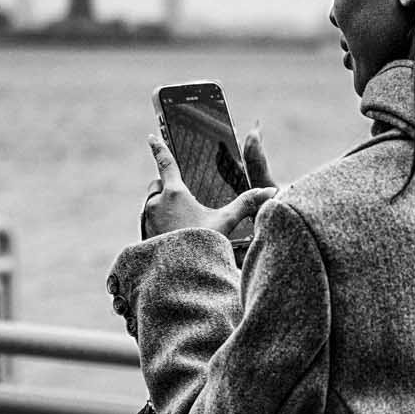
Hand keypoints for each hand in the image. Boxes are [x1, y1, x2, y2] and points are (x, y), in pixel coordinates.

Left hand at [143, 134, 276, 238]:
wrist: (180, 276)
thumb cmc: (203, 245)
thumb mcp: (226, 222)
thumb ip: (246, 204)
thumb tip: (271, 190)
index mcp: (175, 193)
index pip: (166, 163)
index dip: (159, 147)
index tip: (151, 137)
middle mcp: (156, 203)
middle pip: (158, 186)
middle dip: (167, 188)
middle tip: (183, 201)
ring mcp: (147, 220)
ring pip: (152, 205)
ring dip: (162, 208)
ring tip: (181, 223)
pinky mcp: (143, 236)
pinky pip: (149, 223)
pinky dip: (159, 225)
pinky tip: (173, 238)